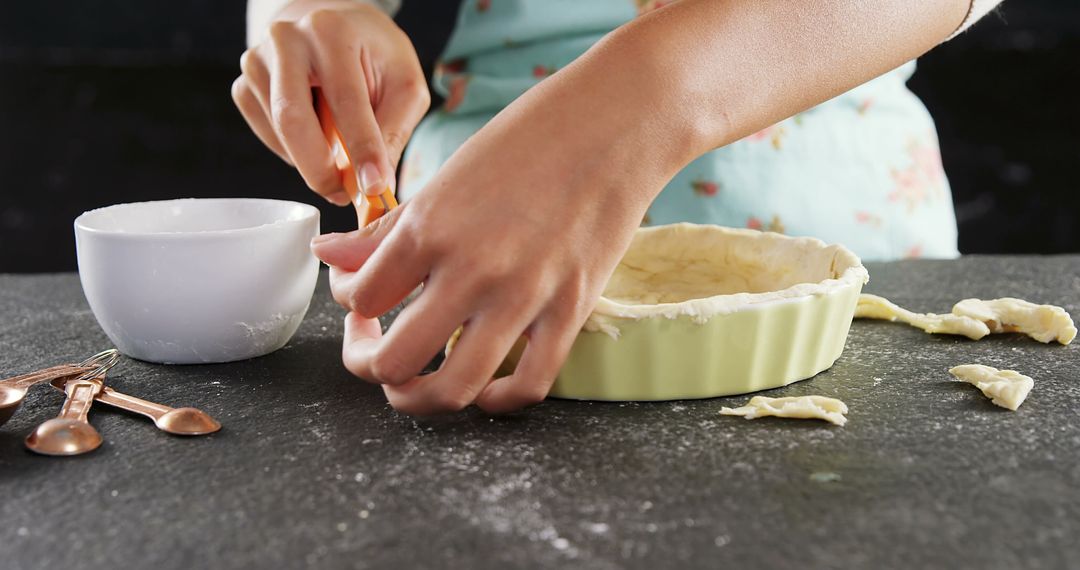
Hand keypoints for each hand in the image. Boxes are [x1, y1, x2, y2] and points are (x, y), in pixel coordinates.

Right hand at [232, 0, 428, 204]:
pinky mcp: (244, 85)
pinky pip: (267, 135)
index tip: (374, 188)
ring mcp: (258, 62)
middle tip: (346, 195)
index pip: (346, 100)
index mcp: (332, 32)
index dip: (362, 149)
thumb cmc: (373, 56)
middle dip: (321, 170)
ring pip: (280, 133)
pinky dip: (294, 152)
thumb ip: (393, 131)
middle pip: (293, 120)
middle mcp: (287, 40)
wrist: (331, 27)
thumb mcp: (403, 84)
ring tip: (340, 161)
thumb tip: (377, 186)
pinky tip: (316, 139)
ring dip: (312, 161)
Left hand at [310, 93, 661, 413]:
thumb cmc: (529, 138)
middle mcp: (470, 270)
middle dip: (368, 366)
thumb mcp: (446, 177)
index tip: (361, 298)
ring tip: (415, 383)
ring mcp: (524, 298)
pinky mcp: (571, 312)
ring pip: (451, 390)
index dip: (348, 306)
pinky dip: (496, 400)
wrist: (616, 123)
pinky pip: (526, 386)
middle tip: (374, 349)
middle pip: (391, 362)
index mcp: (430, 228)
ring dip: (419, 399)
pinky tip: (484, 385)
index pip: (359, 299)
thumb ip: (387, 228)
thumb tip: (330, 255)